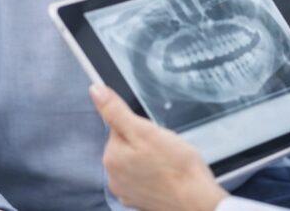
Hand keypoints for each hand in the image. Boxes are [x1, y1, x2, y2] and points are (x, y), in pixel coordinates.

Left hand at [89, 84, 227, 210]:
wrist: (195, 200)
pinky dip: (153, 174)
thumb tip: (95, 90)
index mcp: (112, 156)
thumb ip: (117, 111)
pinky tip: (167, 175)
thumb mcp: (146, 131)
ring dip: (150, 158)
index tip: (155, 134)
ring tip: (168, 162)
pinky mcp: (138, 199)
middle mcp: (113, 176)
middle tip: (165, 147)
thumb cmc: (176, 166)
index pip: (120, 126)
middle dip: (145, 141)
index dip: (141, 125)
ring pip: (135, 161)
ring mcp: (126, 191)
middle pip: (127, 144)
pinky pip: (142, 178)